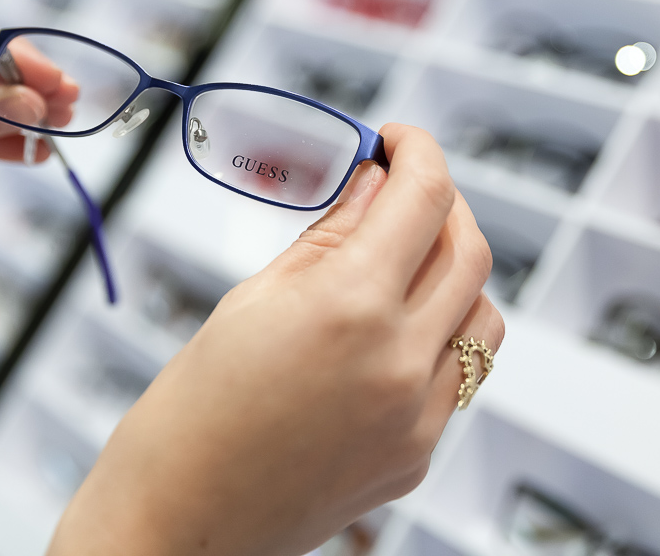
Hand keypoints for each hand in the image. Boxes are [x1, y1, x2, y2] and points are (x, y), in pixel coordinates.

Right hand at [49, 124, 503, 555]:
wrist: (177, 527)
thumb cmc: (188, 415)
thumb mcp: (252, 300)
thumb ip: (330, 237)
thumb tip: (373, 182)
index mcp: (350, 309)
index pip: (424, 196)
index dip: (417, 151)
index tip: (397, 141)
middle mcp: (401, 363)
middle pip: (469, 249)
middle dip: (440, 203)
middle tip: (398, 191)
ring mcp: (418, 419)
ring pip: (481, 315)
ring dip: (452, 273)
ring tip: (398, 264)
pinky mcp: (417, 456)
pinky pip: (459, 376)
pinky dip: (437, 338)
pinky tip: (387, 333)